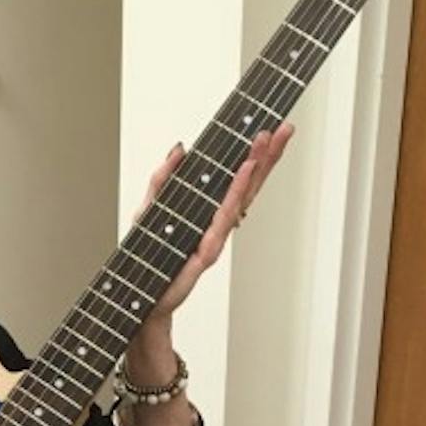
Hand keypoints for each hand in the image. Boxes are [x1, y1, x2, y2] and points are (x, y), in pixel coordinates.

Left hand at [137, 124, 293, 321]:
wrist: (142, 297)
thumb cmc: (149, 256)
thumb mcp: (149, 208)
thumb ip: (163, 178)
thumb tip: (180, 148)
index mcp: (209, 212)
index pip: (238, 179)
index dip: (255, 155)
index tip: (270, 129)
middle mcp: (218, 223)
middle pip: (249, 184)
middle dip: (267, 155)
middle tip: (283, 128)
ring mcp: (217, 236)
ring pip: (242, 196)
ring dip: (255, 166)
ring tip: (267, 140)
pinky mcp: (208, 249)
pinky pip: (224, 216)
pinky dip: (236, 192)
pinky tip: (245, 172)